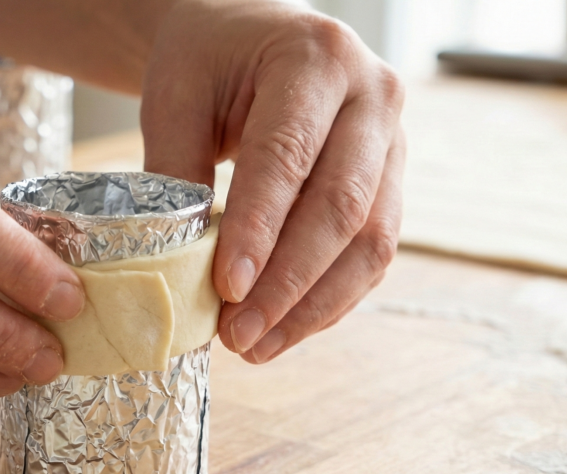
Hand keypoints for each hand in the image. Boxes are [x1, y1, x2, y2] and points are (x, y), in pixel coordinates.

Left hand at [141, 0, 404, 362]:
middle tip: (237, 335)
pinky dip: (330, 299)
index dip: (258, 231)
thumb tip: (174, 268)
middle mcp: (372, 96)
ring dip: (313, 305)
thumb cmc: (209, 60)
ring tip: (255, 346)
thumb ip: (175, 172)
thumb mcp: (176, 96)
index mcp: (315, 59)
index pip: (287, 157)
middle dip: (287, 284)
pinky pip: (373, 254)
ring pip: (371, 241)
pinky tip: (284, 329)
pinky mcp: (392, 181)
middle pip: (342, 207)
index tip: (225, 289)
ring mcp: (393, 141)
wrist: (253, 36)